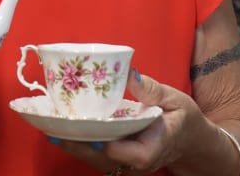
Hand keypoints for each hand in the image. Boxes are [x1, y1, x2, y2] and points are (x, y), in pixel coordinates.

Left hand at [54, 70, 206, 172]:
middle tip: (52, 125)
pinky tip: (60, 130)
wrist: (191, 141)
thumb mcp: (175, 99)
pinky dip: (79, 144)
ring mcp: (127, 165)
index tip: (84, 124)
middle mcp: (137, 162)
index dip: (103, 140)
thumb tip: (129, 73)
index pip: (124, 152)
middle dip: (76, 143)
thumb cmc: (184, 119)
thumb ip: (151, 90)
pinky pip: (96, 156)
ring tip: (49, 125)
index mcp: (153, 147)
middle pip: (102, 158)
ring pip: (96, 160)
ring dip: (73, 144)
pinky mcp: (119, 160)